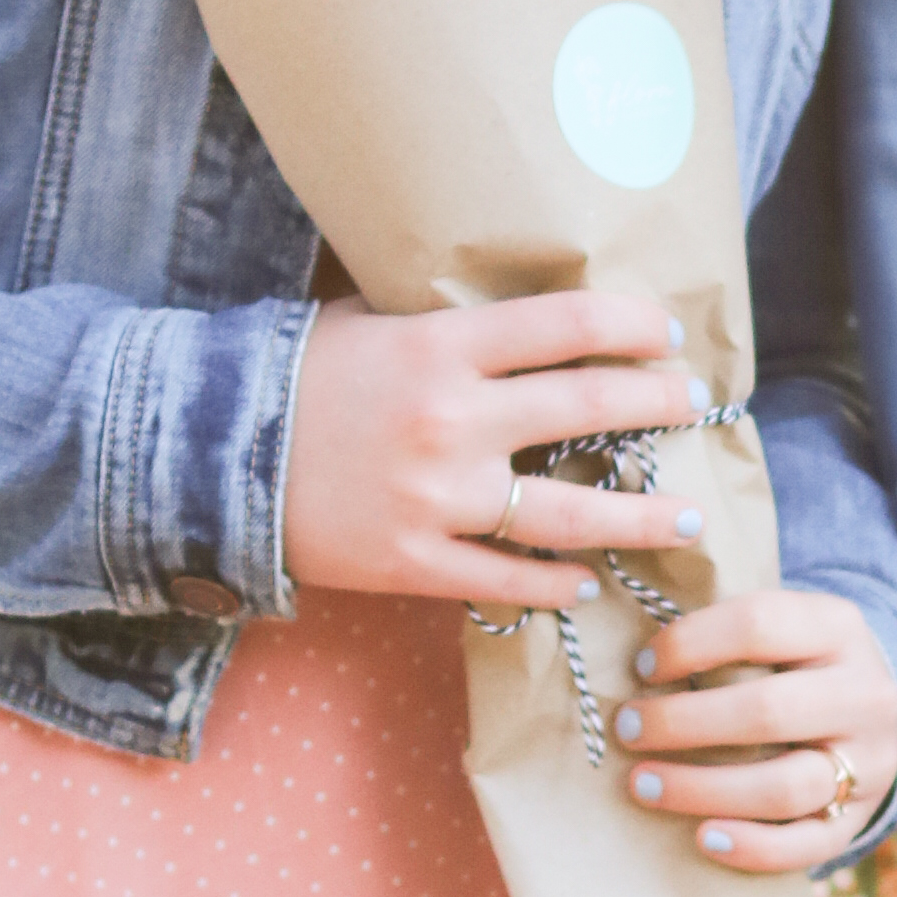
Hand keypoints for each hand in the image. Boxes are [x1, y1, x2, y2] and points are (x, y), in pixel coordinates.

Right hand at [281, 288, 712, 609]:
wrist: (203, 456)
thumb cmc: (295, 378)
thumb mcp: (370, 322)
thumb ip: (445, 323)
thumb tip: (522, 314)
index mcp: (441, 347)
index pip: (566, 327)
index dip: (631, 327)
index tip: (665, 332)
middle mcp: (450, 421)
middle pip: (585, 410)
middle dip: (654, 406)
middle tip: (692, 404)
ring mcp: (434, 499)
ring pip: (565, 513)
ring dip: (637, 516)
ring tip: (685, 517)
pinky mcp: (411, 563)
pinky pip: (503, 578)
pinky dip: (551, 582)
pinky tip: (584, 578)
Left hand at [616, 587, 896, 878]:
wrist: (877, 715)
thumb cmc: (799, 666)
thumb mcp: (786, 630)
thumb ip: (728, 636)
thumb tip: (636, 664)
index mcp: (838, 628)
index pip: (758, 625)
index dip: (689, 644)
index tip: (642, 668)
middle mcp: (863, 694)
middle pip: (768, 711)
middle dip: (682, 723)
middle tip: (627, 729)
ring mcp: (868, 762)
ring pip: (785, 787)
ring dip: (702, 789)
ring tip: (643, 785)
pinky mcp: (859, 818)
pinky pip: (807, 845)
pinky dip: (752, 847)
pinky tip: (702, 838)